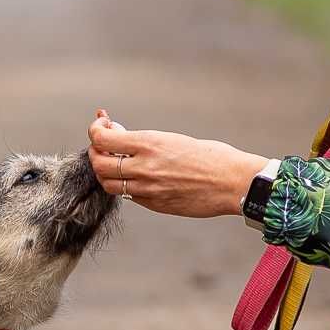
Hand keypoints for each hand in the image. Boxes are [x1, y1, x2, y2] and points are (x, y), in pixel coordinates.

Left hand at [88, 110, 269, 217]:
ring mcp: (148, 190)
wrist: (233, 182)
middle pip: (99, 164)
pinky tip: (137, 176)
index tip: (103, 125)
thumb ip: (143, 140)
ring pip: (109, 184)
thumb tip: (118, 134)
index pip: (101, 139)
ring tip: (119, 163)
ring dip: (107, 172)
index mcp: (149, 143)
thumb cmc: (210, 156)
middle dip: (97, 153)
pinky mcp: (155, 205)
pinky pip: (128, 196)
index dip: (95, 130)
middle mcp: (144, 167)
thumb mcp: (173, 138)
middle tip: (106, 146)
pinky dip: (125, 185)